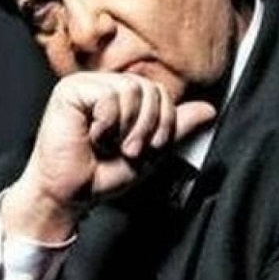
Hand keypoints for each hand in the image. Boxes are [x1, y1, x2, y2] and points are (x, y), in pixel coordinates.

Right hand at [1, 72, 216, 241]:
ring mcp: (86, 85)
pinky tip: (91, 136)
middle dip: (147, 126)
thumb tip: (208, 110)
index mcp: (122, 97)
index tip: (147, 148)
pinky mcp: (70, 91)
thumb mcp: (149, 152)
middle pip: (149, 88)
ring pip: (131, 90)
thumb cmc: (101, 174)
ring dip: (126, 127)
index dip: (163, 122)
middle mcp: (104, 85)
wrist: (70, 194)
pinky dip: (106, 124)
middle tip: (128, 149)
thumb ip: (175, 129)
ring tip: (109, 144)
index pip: (159, 92)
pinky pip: (107, 96)